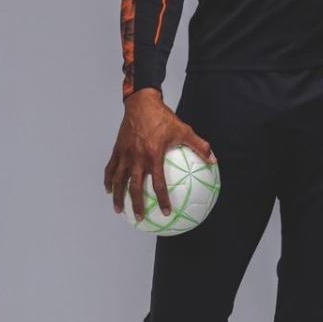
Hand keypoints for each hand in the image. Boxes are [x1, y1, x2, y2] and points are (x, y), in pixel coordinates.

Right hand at [103, 88, 214, 218]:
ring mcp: (125, 154)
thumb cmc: (163, 117)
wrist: (141, 103)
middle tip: (139, 218)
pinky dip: (109, 179)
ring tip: (119, 209)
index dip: (162, 199)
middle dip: (136, 204)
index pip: (157, 183)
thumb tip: (213, 159)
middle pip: (134, 187)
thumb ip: (199, 145)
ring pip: (119, 180)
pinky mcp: (117, 149)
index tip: (166, 211)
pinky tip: (109, 188)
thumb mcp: (183, 130)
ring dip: (118, 196)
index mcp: (153, 155)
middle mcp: (137, 157)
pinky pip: (110, 168)